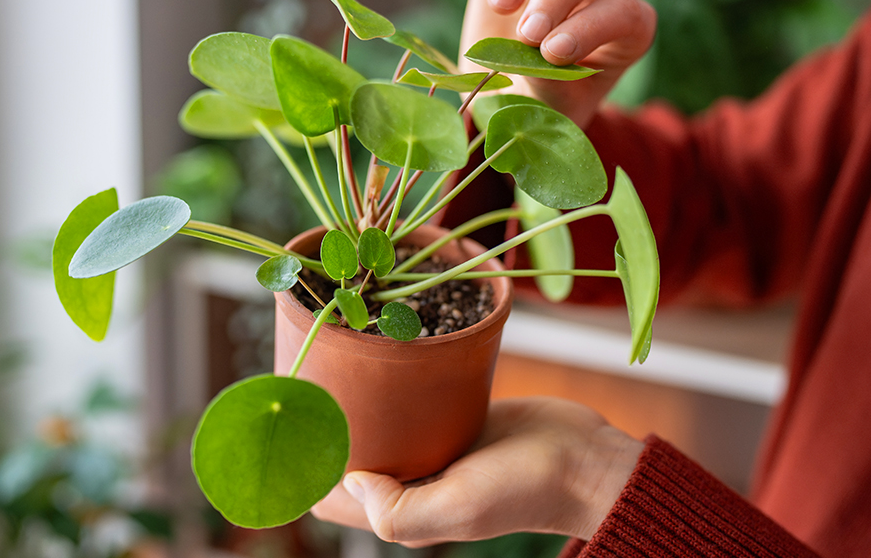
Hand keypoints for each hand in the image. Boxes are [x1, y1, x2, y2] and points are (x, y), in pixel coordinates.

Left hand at [310, 397, 644, 545]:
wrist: (585, 460)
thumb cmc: (524, 490)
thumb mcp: (457, 510)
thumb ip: (397, 510)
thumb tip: (350, 481)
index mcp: (403, 510)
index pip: (333, 498)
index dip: (305, 471)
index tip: (285, 430)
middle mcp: (412, 479)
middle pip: (349, 456)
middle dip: (322, 431)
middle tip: (299, 385)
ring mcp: (433, 445)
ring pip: (378, 425)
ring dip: (353, 404)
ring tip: (328, 365)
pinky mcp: (455, 415)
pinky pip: (413, 402)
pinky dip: (392, 388)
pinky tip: (378, 359)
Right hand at [459, 0, 656, 127]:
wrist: (510, 97)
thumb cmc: (546, 107)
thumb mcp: (554, 110)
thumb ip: (554, 84)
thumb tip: (539, 59)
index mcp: (626, 32)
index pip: (622, 14)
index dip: (590, 27)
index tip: (551, 52)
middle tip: (525, 33)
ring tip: (498, 5)